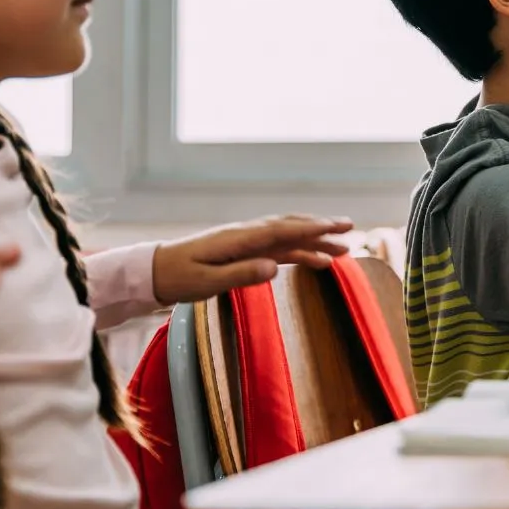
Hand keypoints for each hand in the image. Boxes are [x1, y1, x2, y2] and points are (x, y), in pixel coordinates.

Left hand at [150, 214, 354, 303]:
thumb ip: (241, 275)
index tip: (338, 227)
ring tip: (343, 248)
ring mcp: (247, 241)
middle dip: (321, 227)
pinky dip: (299, 250)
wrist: (156, 270)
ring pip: (288, 236)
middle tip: (351, 229)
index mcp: (239, 239)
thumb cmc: (179, 278)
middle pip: (291, 227)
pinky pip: (278, 247)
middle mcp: (247, 234)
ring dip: (315, 240)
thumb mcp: (207, 282)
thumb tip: (275, 268)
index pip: (283, 230)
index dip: (312, 228)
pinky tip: (314, 258)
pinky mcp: (244, 251)